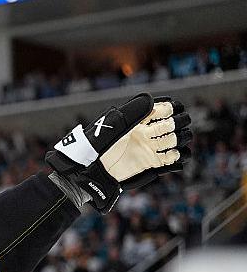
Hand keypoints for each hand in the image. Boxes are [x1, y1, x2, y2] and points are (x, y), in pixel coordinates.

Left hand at [45, 93, 191, 211]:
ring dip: (181, 138)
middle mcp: (145, 133)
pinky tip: (174, 155)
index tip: (170, 109)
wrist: (91, 171)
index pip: (161, 109)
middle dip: (179, 121)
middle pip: (172, 123)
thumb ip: (131, 114)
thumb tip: (151, 100)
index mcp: (136, 121)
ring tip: (174, 140)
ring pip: (175, 139)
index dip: (169, 108)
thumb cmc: (97, 146)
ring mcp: (148, 148)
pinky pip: (171, 158)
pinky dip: (177, 156)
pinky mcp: (150, 163)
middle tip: (173, 125)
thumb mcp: (112, 126)